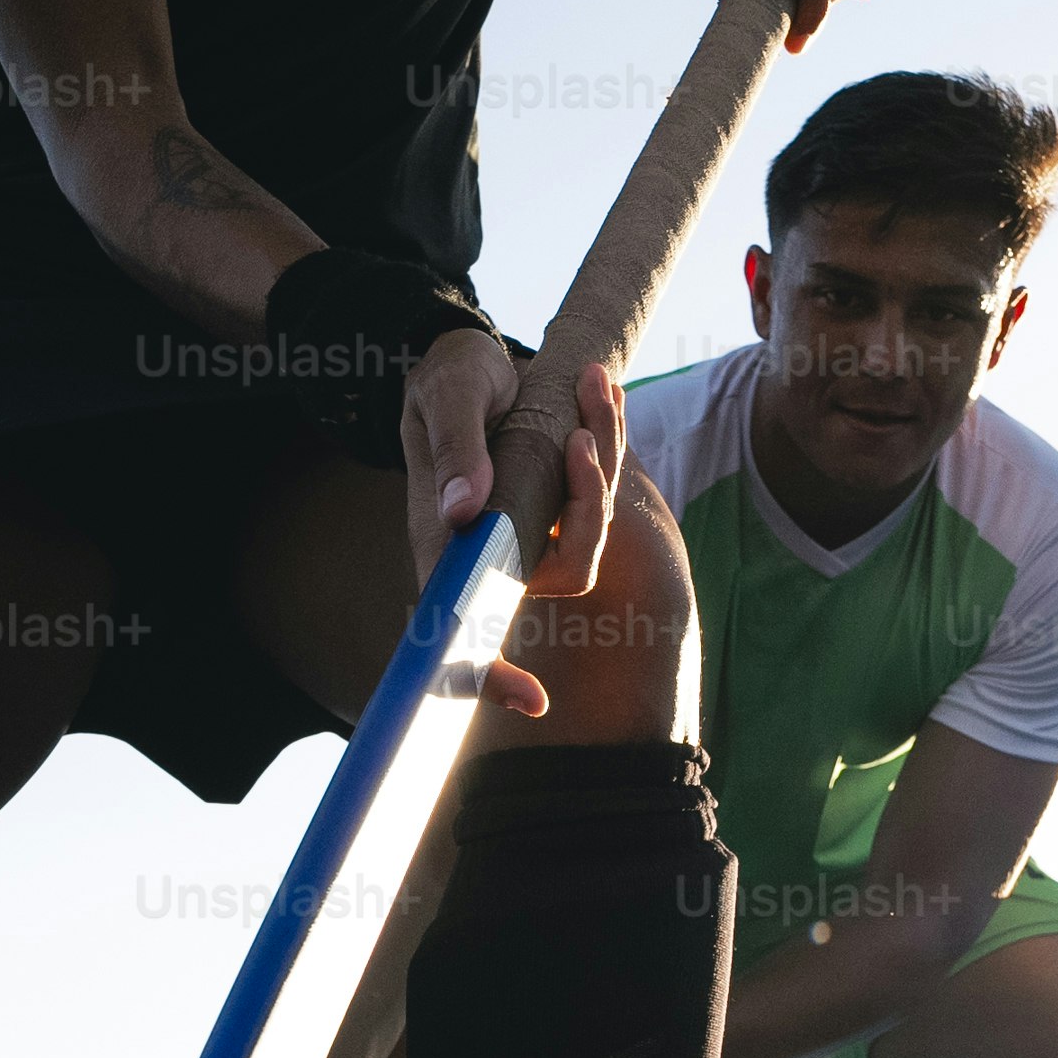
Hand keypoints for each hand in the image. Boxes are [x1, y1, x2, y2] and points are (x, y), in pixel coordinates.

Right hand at [404, 328, 621, 714]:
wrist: (465, 356)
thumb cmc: (448, 376)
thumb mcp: (448, 393)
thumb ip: (454, 449)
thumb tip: (464, 512)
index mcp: (448, 537)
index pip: (467, 624)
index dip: (493, 673)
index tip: (531, 701)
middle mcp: (494, 545)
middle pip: (570, 567)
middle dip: (591, 503)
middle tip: (582, 434)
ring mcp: (532, 526)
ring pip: (594, 522)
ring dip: (606, 454)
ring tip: (595, 387)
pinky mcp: (559, 501)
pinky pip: (600, 489)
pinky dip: (609, 438)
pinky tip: (601, 390)